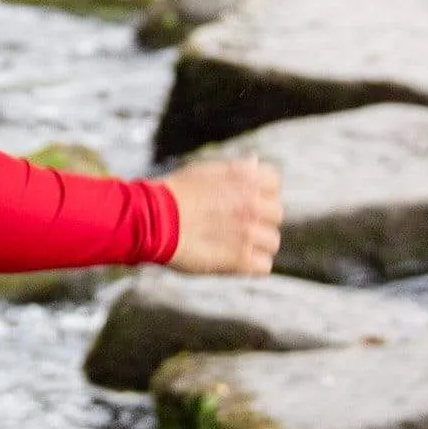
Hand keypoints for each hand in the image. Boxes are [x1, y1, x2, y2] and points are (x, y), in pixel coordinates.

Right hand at [163, 157, 281, 275]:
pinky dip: (251, 265)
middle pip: (276, 214)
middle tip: (236, 226)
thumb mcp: (204, 171)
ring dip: (256, 245)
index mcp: (246, 178)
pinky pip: (264, 266)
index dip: (261, 193)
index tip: (244, 200)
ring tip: (232, 245)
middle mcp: (252, 203)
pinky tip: (233, 261)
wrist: (151, 219)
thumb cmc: (173, 194)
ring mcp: (249, 232)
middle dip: (260, 220)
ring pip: (272, 242)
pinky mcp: (240, 260)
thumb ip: (235, 170)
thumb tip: (255, 163)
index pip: (274, 183)